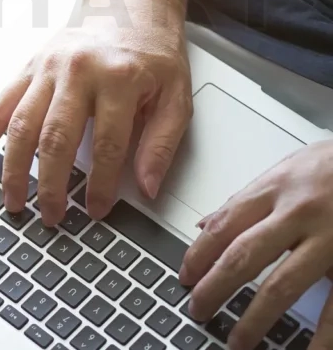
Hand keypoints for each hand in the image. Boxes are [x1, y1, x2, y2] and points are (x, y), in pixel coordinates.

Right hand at [0, 0, 192, 225]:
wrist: (126, 5)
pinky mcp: (28, 67)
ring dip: (15, 168)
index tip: (95, 210)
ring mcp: (47, 68)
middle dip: (50, 184)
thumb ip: (163, 143)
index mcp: (119, 78)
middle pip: (56, 137)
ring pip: (22, 124)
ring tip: (14, 201)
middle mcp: (79, 71)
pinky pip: (0, 104)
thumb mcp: (176, 96)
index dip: (100, 184)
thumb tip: (146, 187)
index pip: (107, 143)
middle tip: (50, 216)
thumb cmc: (152, 54)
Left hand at [180, 140, 332, 349]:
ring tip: (239, 341)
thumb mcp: (285, 170)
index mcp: (274, 188)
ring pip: (284, 284)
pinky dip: (323, 333)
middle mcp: (297, 212)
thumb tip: (206, 225)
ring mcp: (329, 237)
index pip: (224, 226)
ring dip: (256, 317)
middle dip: (215, 288)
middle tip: (198, 311)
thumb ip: (246, 200)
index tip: (184, 279)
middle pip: (244, 256)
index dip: (198, 256)